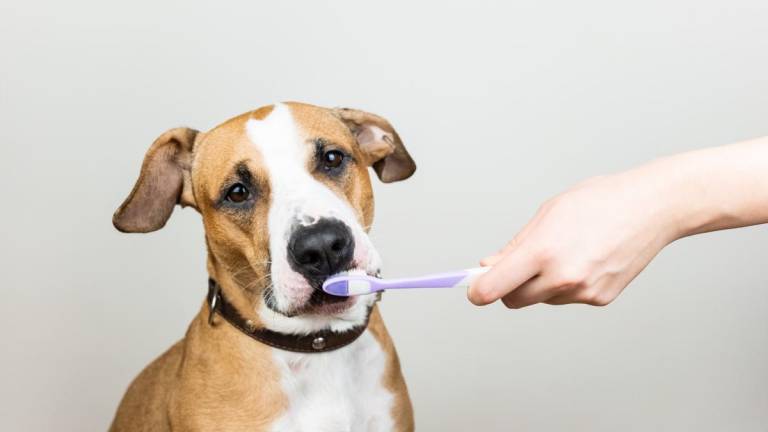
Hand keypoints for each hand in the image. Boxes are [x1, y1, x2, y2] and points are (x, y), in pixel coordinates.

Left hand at [468, 172, 677, 307]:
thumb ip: (515, 246)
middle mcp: (562, 277)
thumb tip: (488, 267)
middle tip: (516, 267)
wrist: (651, 208)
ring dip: (540, 284)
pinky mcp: (600, 299)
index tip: (473, 289)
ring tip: (565, 251)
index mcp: (543, 251)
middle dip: (507, 287)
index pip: (493, 288)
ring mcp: (582, 291)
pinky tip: (585, 259)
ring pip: (541, 299)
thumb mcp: (548, 214)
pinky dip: (566, 284)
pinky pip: (567, 298)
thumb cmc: (598, 202)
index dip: (477, 291)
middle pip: (513, 300)